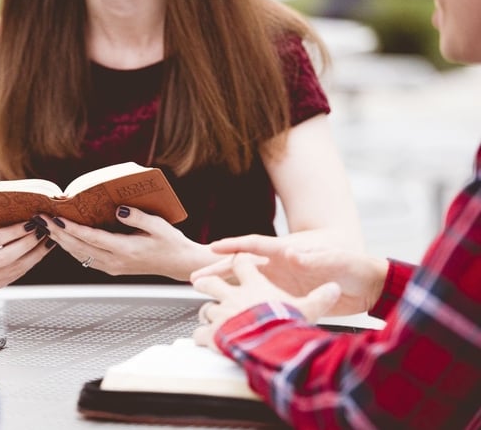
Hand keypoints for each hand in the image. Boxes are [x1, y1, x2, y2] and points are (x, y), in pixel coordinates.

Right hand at [0, 218, 54, 289]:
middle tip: (43, 231)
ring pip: (15, 268)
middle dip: (28, 243)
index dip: (15, 231)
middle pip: (6, 256)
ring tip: (47, 240)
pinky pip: (16, 274)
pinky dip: (30, 262)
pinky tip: (39, 252)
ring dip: (35, 254)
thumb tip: (24, 212)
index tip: (31, 222)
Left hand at [40, 206, 202, 280]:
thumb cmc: (170, 242)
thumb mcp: (158, 225)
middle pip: (80, 248)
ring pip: (80, 255)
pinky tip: (63, 239)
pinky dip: (72, 248)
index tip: (56, 220)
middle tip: (41, 219)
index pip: (92, 239)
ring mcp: (112, 267)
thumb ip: (137, 217)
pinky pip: (86, 258)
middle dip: (58, 233)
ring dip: (61, 242)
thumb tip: (118, 209)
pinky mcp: (112, 268)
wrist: (178, 264)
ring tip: (46, 227)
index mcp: (126, 250)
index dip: (72, 230)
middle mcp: (115, 261)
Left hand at [191, 258, 340, 349]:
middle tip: (197, 280)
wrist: (269, 344)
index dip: (237, 260)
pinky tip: (202, 340)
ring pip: (206, 308)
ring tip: (206, 318)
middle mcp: (233, 296)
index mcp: (255, 285)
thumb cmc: (288, 324)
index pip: (242, 263)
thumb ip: (320, 298)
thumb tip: (335, 288)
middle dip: (206, 280)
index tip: (233, 260)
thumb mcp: (309, 308)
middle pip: (213, 281)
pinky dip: (201, 336)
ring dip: (206, 313)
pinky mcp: (213, 333)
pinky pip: (201, 332)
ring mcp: (221, 314)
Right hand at [192, 234, 388, 315]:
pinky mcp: (286, 298)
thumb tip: (294, 255)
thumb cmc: (353, 264)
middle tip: (194, 277)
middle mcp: (278, 267)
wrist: (367, 284)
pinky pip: (259, 302)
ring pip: (244, 285)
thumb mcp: (335, 258)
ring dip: (224, 289)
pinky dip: (242, 307)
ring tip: (203, 296)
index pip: (254, 245)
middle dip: (216, 270)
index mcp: (287, 252)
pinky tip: (228, 315)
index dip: (234, 246)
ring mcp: (280, 283)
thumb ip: (316, 257)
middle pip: (241, 267)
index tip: (214, 248)